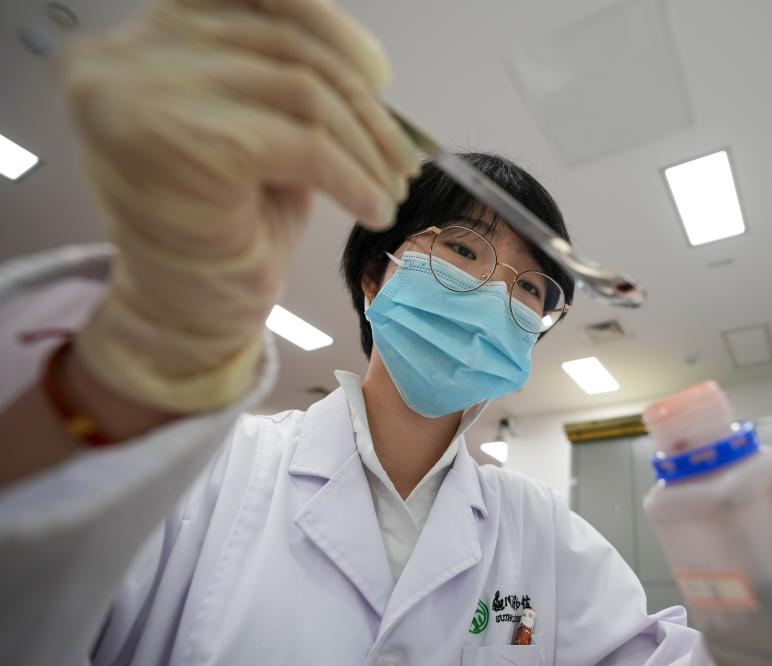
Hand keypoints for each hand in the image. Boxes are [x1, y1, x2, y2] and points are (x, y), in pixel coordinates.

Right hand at [60, 0, 418, 411]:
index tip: (379, 72)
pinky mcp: (189, 143)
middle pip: (281, 45)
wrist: (188, 315)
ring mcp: (146, 95)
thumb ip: (281, 78)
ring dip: (366, 145)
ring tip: (392, 187)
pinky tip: (374, 208)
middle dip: (360, 102)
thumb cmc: (224, 227)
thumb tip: (369, 62)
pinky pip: (307, 144)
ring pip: (302, 92)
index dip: (324, 25)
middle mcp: (124, 55)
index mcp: (137, 42)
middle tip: (403, 153)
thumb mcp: (252, 131)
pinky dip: (355, 177)